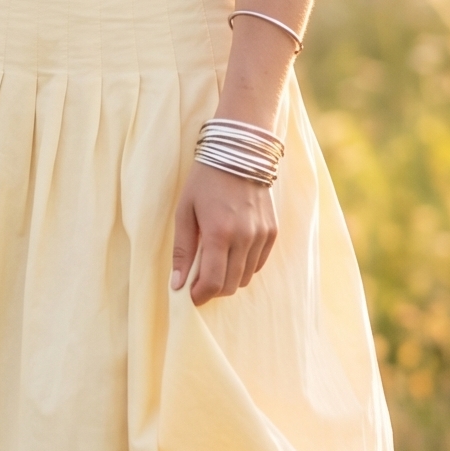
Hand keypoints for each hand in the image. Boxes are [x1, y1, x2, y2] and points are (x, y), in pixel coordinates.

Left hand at [170, 163, 276, 303]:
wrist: (240, 154)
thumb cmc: (205, 181)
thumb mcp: (185, 212)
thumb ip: (182, 250)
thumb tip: (177, 284)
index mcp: (219, 233)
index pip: (213, 283)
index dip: (200, 296)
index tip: (189, 295)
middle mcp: (245, 237)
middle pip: (230, 285)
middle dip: (212, 290)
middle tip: (199, 281)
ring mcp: (262, 235)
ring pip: (245, 278)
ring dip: (228, 279)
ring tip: (214, 263)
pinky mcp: (272, 232)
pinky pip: (258, 264)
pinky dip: (243, 267)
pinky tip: (231, 253)